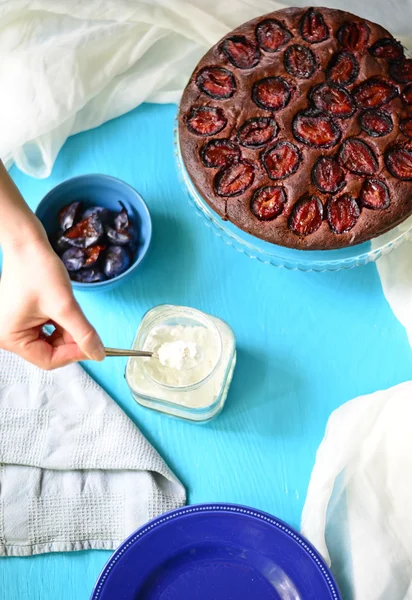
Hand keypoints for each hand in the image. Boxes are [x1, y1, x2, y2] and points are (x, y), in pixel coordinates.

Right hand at [0, 233, 104, 368]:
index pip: (49, 360)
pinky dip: (60, 324)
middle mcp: (9, 336)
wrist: (27, 244)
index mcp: (11, 338)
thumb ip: (83, 333)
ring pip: (51, 342)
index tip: (94, 345)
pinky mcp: (22, 319)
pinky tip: (65, 309)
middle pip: (50, 353)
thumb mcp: (65, 305)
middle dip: (71, 342)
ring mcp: (15, 327)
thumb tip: (98, 355)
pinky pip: (46, 330)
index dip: (74, 354)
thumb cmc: (38, 270)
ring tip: (70, 310)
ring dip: (67, 332)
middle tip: (86, 327)